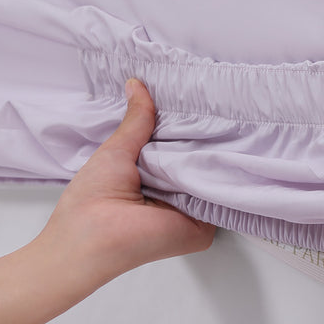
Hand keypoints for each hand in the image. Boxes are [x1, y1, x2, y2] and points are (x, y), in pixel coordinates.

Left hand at [39, 78, 214, 281]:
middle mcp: (174, 195)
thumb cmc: (91, 200)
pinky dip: (222, 179)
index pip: (180, 149)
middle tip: (223, 107)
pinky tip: (231, 154)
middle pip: (199, 163)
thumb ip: (137, 120)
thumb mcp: (117, 150)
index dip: (189, 127)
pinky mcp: (202, 226)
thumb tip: (137, 85)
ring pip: (212, 179)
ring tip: (231, 124)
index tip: (203, 101)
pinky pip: (220, 198)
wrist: (92, 239)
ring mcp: (190, 212)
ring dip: (216, 158)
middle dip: (207, 139)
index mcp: (153, 178)